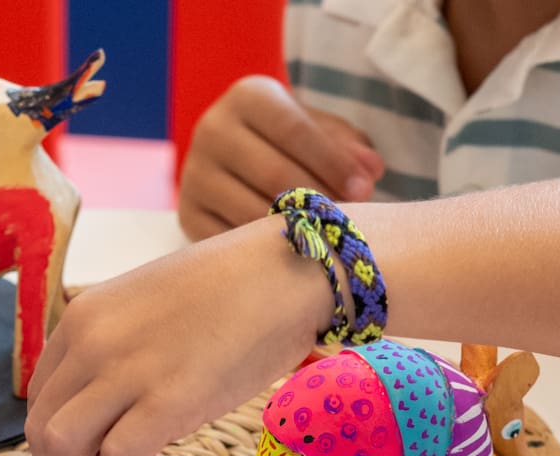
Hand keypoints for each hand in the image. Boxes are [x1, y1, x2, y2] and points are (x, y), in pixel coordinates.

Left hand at [26, 218, 331, 455]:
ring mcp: (125, 371)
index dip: (63, 436)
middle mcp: (91, 343)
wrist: (288, 269)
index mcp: (82, 318)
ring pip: (58, 448)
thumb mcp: (148, 307)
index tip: (98, 446)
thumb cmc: (232, 289)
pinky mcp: (167, 400)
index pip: (40, 397)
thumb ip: (115, 349)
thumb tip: (107, 407)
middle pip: (40, 429)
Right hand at [179, 75, 383, 239]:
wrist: (237, 158)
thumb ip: (348, 146)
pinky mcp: (187, 214)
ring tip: (328, 241)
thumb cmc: (291, 142)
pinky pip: (232, 241)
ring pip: (251, 212)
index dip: (332, 161)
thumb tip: (371, 170)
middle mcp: (212, 130)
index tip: (365, 189)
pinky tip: (294, 253)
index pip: (293, 129)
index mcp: (248, 97)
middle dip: (318, 201)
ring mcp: (194, 175)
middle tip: (351, 223)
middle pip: (273, 174)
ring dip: (295, 231)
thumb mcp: (320, 131)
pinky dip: (265, 251)